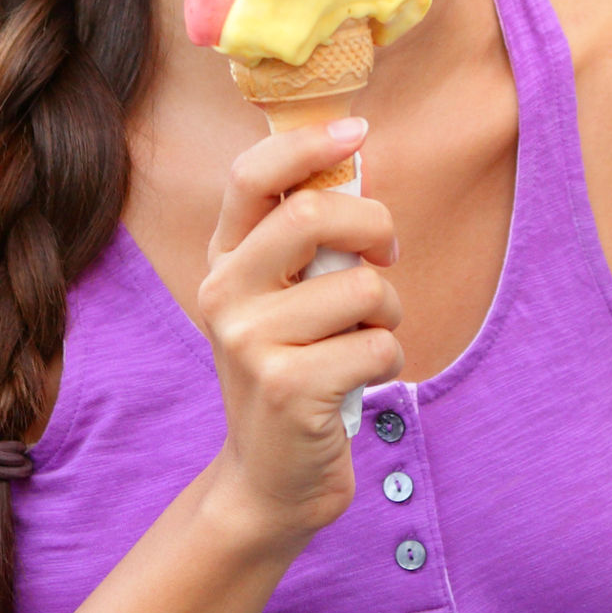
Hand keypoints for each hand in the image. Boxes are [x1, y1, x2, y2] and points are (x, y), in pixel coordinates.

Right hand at [196, 120, 404, 546]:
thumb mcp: (280, 300)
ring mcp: (251, 343)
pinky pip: (378, 344)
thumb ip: (302, 241)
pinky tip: (361, 380)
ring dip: (388, 312)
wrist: (269, 480)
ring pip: (362, 287)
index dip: (307, 144)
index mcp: (222, 261)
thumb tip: (353, 158)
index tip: (356, 132)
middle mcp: (223, 295)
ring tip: (366, 340)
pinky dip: (389, 360)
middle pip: (314, 215)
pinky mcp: (290, 388)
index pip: (251, 176)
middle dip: (375, 227)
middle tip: (386, 254)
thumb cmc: (293, 372)